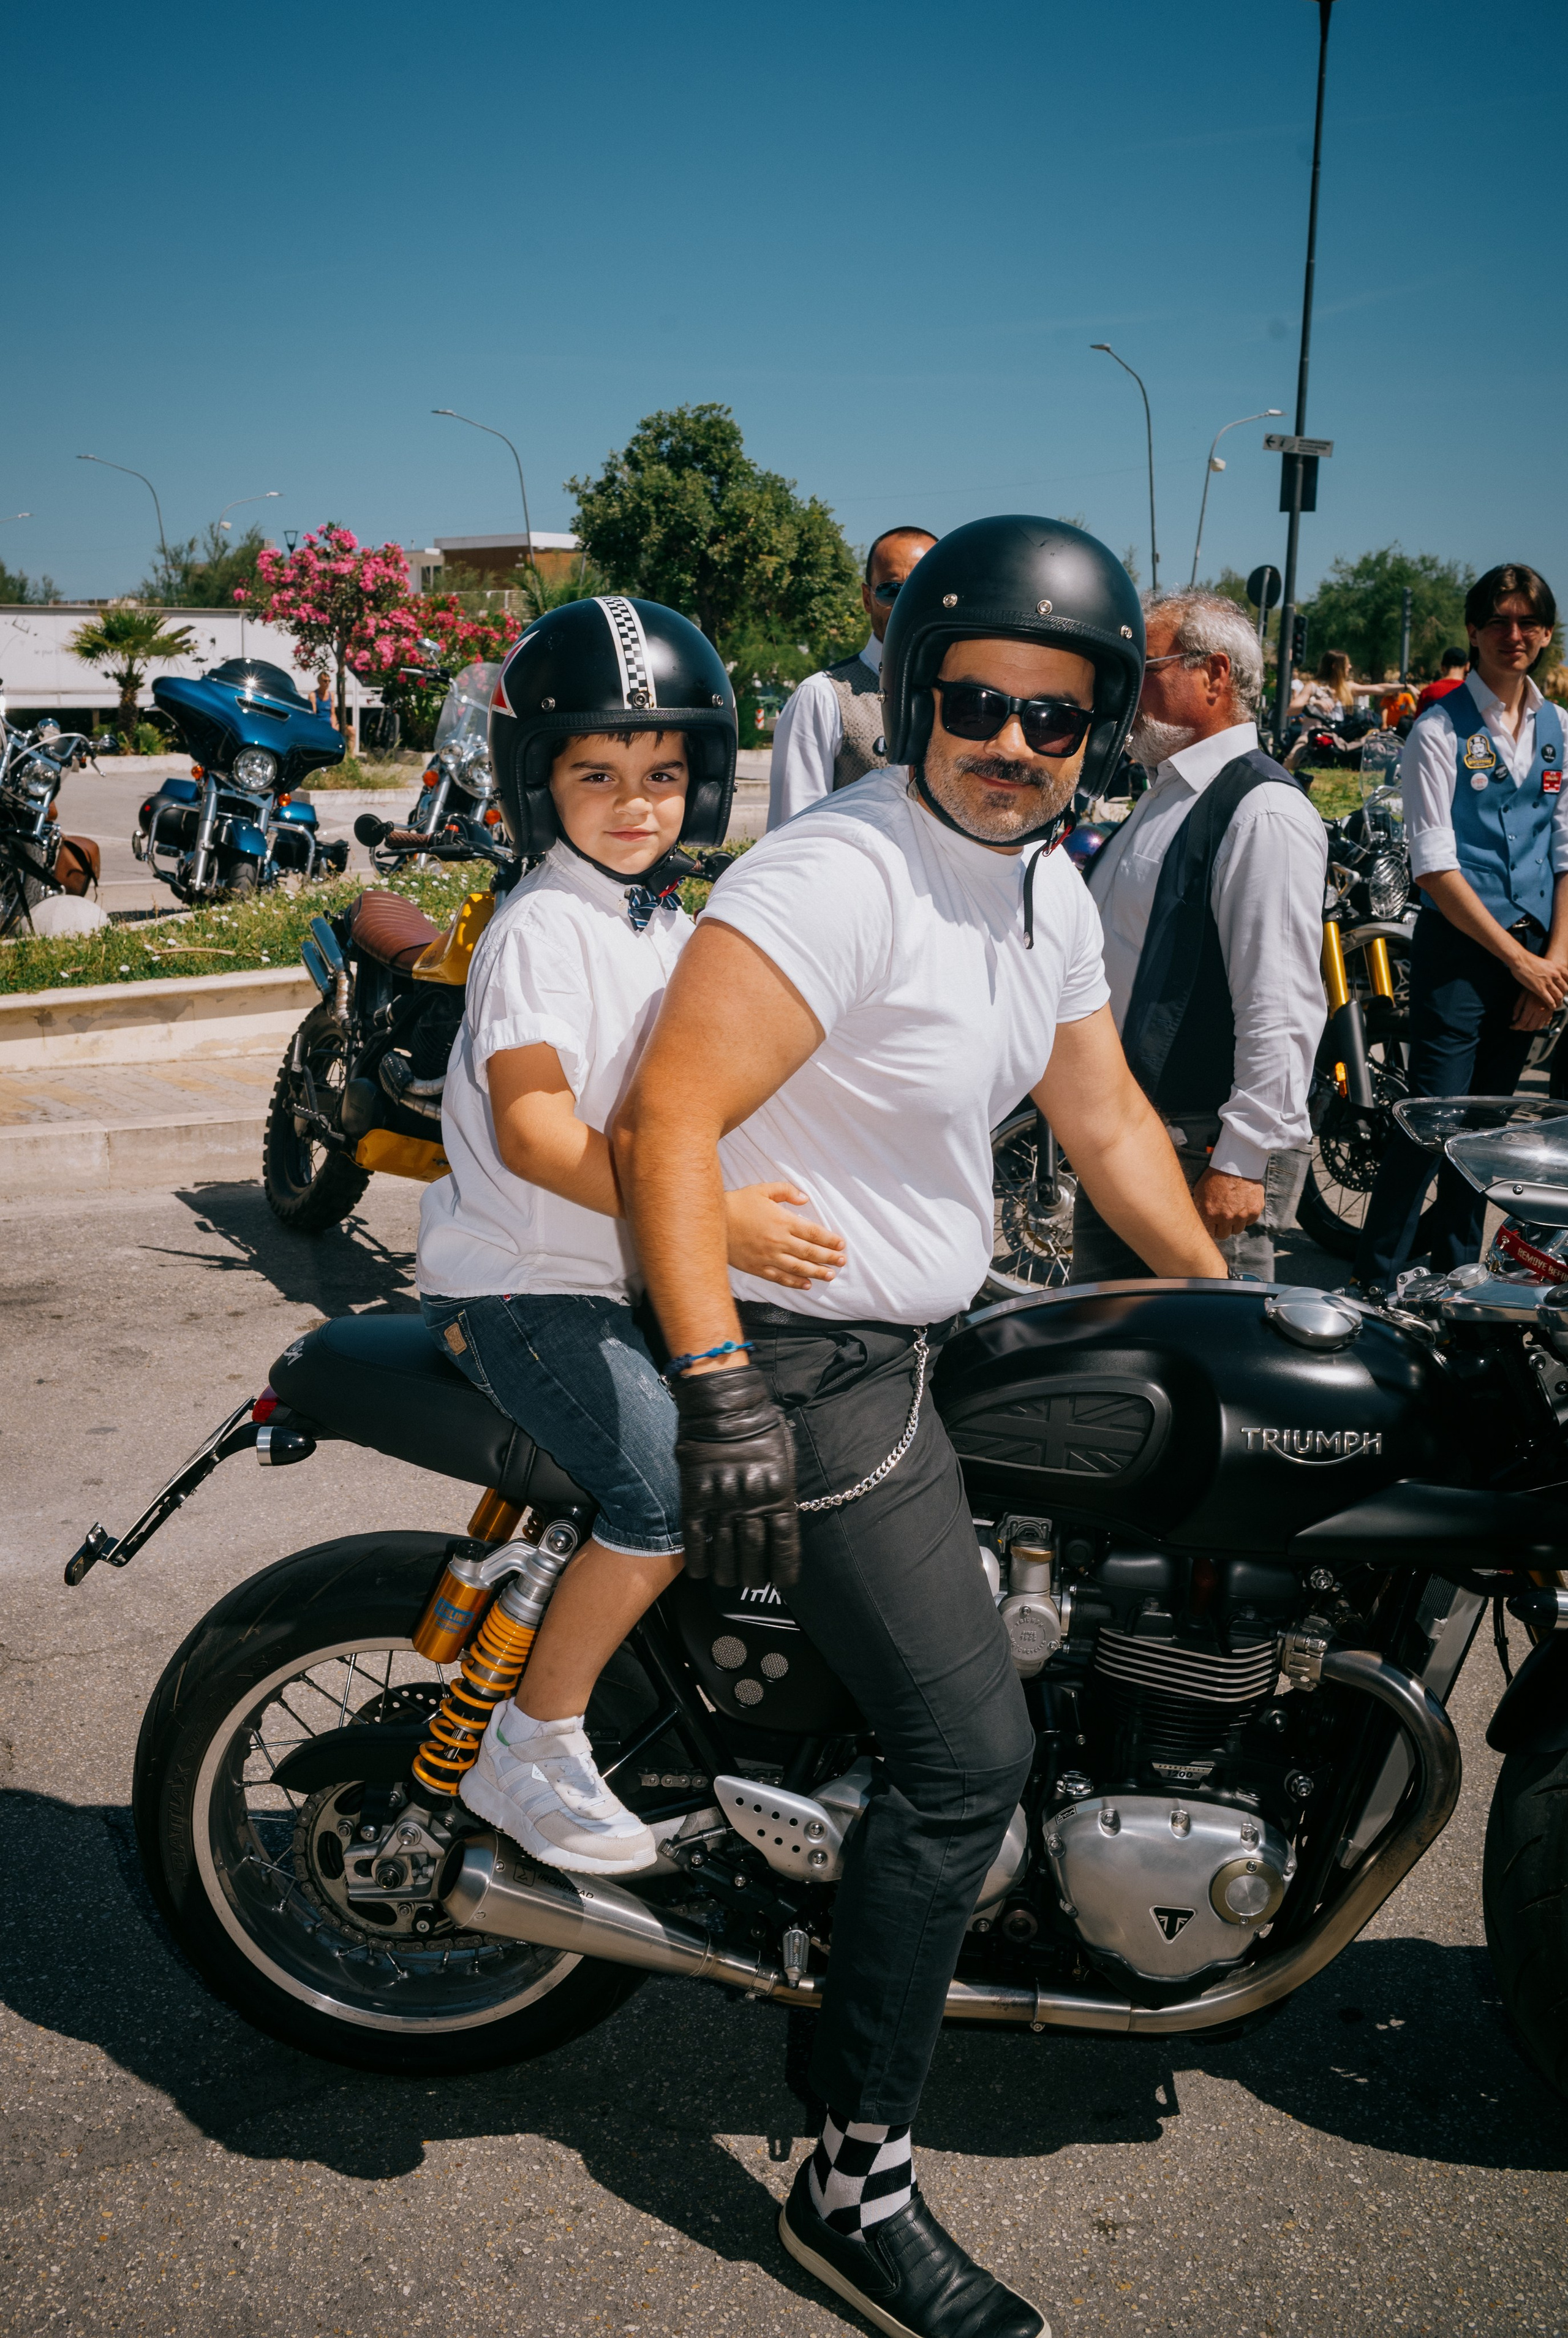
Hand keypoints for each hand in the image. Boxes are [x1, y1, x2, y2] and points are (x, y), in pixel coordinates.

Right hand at [671, 1363, 799, 1589]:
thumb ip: (782, 1489)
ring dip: (727, 1573)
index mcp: (778, 1492)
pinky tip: (701, 1572)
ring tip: (727, 1582)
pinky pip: (695, 1537)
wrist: (723, 1406)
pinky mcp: (695, 1496)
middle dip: (753, 1576)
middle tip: (750, 1583)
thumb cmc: (760, 1427)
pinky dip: (698, 1559)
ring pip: (725, 1551)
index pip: (785, 1543)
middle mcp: (751, 1501)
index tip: (782, 1584)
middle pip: (754, 1553)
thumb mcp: (784, 1457)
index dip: (784, 1568)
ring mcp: (722, 1501)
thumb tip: (781, 1516)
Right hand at [724, 1182, 845, 1289]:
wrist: (712, 1222)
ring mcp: (769, 1257)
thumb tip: (804, 1198)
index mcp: (783, 1221)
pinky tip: (806, 1285)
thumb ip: (786, 1191)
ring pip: (799, 1268)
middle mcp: (779, 1241)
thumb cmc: (738, 1204)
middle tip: (842, 1261)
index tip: (841, 1244)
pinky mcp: (758, 1268)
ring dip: (817, 1272)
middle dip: (829, 1258)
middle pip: (810, 1252)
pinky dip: (795, 1283)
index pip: (813, 1233)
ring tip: (830, 1275)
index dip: (829, 1240)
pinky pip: (780, 1278)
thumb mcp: (762, 1189)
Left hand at [1192, 1167, 1265, 1241]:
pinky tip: (1243, 1205)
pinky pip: (1250, 1221)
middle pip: (1224, 1235)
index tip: (1212, 1225)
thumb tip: (1196, 1220)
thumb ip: (1199, 1208)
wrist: (1236, 1163)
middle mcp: (1226, 1218)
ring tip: (1233, 1209)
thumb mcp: (1200, 1191)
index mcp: (1210, 1214)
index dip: (1211, 1229)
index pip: (1209, 1234)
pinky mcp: (1254, 1211)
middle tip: (1223, 1218)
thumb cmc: (1215, 1176)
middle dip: (1223, 1228)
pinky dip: (1247, 1216)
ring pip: (1238, 1229)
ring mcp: (1241, 1215)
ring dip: (1235, 1222)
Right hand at [1510, 950, 1567, 1013]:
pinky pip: (1550, 1000)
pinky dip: (1552, 1006)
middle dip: (1564, 995)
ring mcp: (1548, 982)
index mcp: (1558, 968)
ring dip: (1559, 1002)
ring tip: (1557, 1004)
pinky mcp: (1540, 989)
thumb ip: (1552, 970)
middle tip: (1560, 997)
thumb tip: (1554, 976)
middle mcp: (1555, 975)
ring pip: (1559, 996)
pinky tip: (1551, 1007)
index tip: (1565, 990)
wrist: (1520, 960)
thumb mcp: (1547, 963)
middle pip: (1566, 989)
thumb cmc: (1530, 961)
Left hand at [1512, 984, 1561, 1032]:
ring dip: (1530, 1027)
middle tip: (1517, 1025)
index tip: (1511, 1026)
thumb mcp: (1522, 995)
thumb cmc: (1533, 986)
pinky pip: (1545, 1023)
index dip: (1515, 1026)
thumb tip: (1514, 1019)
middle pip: (1530, 1027)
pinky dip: (1539, 1025)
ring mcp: (1547, 1012)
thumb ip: (1517, 1007)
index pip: (1523, 1022)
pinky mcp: (1551, 1012)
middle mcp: (1541, 1011)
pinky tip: (1534, 1021)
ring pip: (1538, 1027)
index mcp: (1532, 1006)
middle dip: (1522, 1028)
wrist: (1547, 982)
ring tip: (1525, 1023)